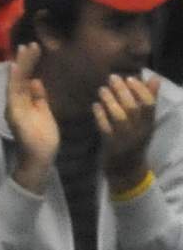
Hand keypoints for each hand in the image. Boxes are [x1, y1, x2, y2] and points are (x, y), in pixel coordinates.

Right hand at [6, 43, 59, 191]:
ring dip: (21, 66)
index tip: (33, 49)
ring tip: (26, 48)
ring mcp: (14, 109)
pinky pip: (14, 94)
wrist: (41, 156)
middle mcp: (15, 105)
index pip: (24, 80)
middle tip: (29, 44)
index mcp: (22, 103)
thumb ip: (38, 97)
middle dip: (23, 61)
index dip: (27, 65)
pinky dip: (14, 80)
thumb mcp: (42, 111)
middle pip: (18, 79)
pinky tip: (16, 67)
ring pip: (16, 83)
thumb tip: (36, 81)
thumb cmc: (42, 137)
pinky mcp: (15, 115)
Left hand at [94, 73, 159, 190]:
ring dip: (109, 101)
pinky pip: (105, 128)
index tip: (130, 78)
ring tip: (102, 90)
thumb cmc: (135, 141)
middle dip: (121, 90)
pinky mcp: (111, 146)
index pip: (149, 103)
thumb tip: (154, 78)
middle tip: (112, 78)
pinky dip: (100, 115)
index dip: (140, 89)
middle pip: (132, 107)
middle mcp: (139, 131)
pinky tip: (95, 105)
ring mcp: (125, 139)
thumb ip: (149, 101)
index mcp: (149, 124)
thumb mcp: (145, 123)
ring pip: (118, 116)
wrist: (126, 171)